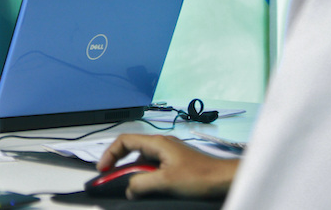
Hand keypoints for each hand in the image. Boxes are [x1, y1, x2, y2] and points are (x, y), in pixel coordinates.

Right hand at [97, 134, 237, 199]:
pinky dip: (147, 177)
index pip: (124, 141)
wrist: (226, 179)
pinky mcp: (176, 164)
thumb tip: (129, 189)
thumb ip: (142, 183)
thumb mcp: (166, 181)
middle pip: (132, 150)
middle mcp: (162, 145)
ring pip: (143, 161)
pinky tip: (149, 189)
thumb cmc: (201, 176)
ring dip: (135, 174)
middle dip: (120, 166)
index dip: (110, 154)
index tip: (103, 170)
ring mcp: (170, 154)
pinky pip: (154, 168)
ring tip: (132, 188)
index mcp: (157, 143)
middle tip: (113, 181)